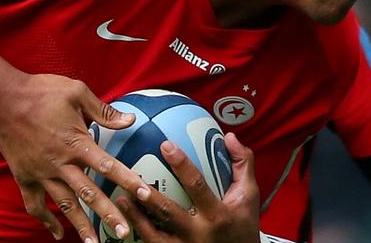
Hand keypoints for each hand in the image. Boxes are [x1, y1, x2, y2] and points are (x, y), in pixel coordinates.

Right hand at [0, 72, 151, 241]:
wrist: (1, 98)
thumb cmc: (41, 92)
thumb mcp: (77, 92)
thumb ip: (104, 111)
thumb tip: (130, 120)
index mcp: (76, 142)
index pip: (108, 166)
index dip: (128, 180)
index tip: (144, 195)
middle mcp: (60, 163)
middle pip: (88, 193)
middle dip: (108, 214)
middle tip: (124, 233)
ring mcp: (41, 173)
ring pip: (64, 204)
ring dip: (80, 225)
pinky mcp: (24, 177)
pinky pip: (35, 205)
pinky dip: (46, 221)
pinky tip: (58, 233)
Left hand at [116, 132, 260, 242]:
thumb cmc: (243, 226)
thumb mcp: (249, 196)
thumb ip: (242, 164)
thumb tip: (230, 137)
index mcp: (217, 214)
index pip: (197, 185)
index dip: (182, 165)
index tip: (166, 145)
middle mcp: (199, 234)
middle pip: (168, 213)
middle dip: (149, 196)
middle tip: (132, 178)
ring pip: (154, 236)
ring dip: (135, 217)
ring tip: (121, 199)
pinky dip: (139, 235)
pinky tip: (126, 222)